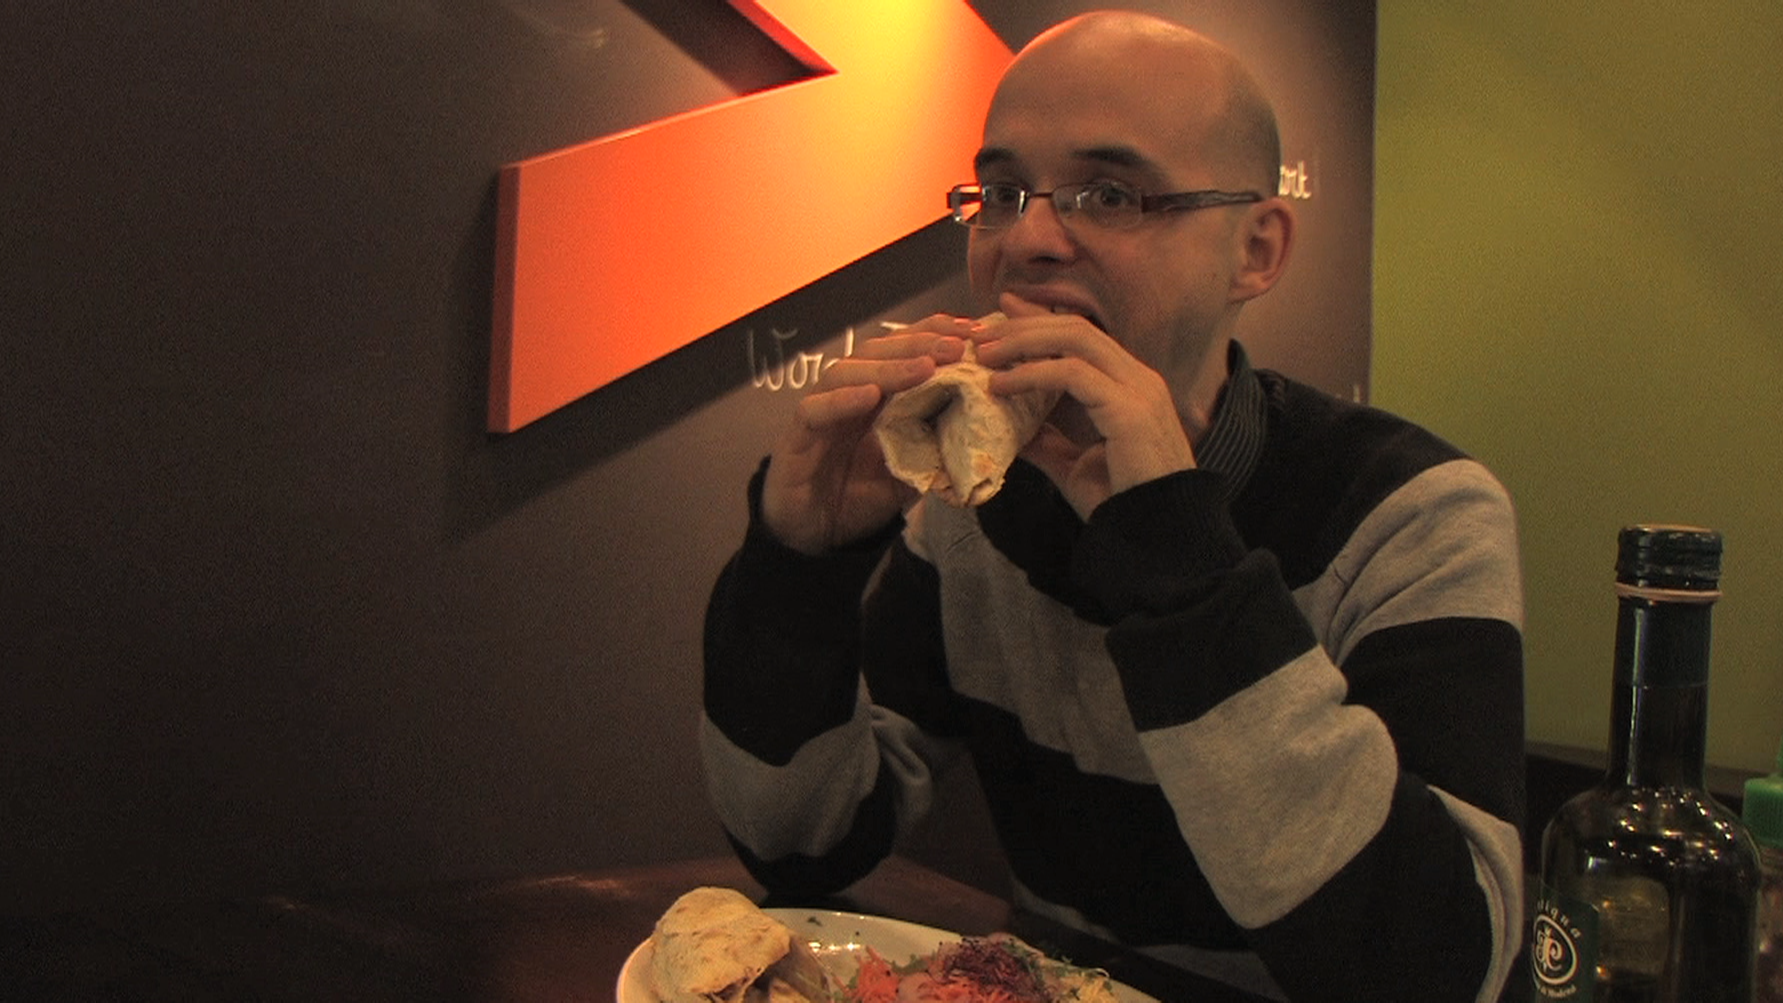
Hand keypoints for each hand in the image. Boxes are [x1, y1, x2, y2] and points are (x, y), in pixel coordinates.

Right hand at [761, 315, 972, 553]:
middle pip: (876, 351)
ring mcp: (819, 412)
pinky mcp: (796, 437)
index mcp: (874, 397)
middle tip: (956, 346)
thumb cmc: (859, 497)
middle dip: (918, 344)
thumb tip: (981, 427)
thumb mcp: (909, 471)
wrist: (817, 538)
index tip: (972, 331)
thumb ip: (935, 446)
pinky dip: (842, 400)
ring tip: (925, 367)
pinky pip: (815, 410)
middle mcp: (845, 395)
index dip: (933, 334)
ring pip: (846, 372)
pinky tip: (871, 396)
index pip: (901, 351)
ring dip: (888, 366)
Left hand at [973, 293, 1195, 517]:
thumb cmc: (1122, 504)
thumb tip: (1007, 429)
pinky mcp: (1129, 409)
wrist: (1158, 537)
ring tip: (983, 354)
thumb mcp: (1073, 465)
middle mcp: (1136, 378)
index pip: (1081, 336)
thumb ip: (1045, 441)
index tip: (999, 315)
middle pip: (1075, 328)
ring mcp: (1137, 389)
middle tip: (979, 334)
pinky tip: (1001, 385)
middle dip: (1024, 323)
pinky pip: (1074, 374)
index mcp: (1127, 386)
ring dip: (1023, 340)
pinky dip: (1032, 374)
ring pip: (1075, 339)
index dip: (1039, 320)